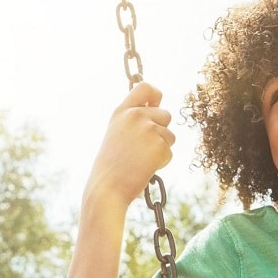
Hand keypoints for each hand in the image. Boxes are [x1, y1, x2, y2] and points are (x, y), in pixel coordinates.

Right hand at [85, 82, 176, 204]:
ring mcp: (149, 130)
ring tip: (140, 160)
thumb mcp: (116, 135)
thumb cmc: (110, 166)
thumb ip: (133, 121)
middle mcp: (135, 116)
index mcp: (122, 112)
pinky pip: (169, 152)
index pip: (145, 88)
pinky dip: (161, 163)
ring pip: (170, 135)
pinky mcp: (159, 146)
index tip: (156, 104)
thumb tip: (158, 110)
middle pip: (166, 114)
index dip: (155, 95)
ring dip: (161, 149)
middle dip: (161, 131)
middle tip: (142, 149)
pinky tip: (144, 168)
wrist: (107, 189)